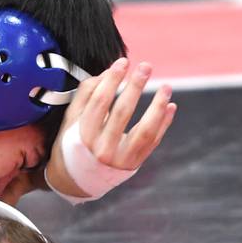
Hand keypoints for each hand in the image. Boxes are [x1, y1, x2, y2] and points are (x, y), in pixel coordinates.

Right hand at [46, 58, 176, 197]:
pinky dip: (164, 123)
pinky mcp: (134, 163)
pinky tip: (170, 105)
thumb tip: (108, 72)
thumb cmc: (72, 143)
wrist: (76, 180)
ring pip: (144, 129)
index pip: (100, 101)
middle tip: (146, 66)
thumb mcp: (70, 120)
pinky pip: (153, 141)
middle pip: (122, 112)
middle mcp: (102, 148)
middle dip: (135, 86)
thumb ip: (85, 95)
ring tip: (167, 87)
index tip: (122, 62)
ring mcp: (120, 158)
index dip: (112, 80)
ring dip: (157, 106)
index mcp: (83, 135)